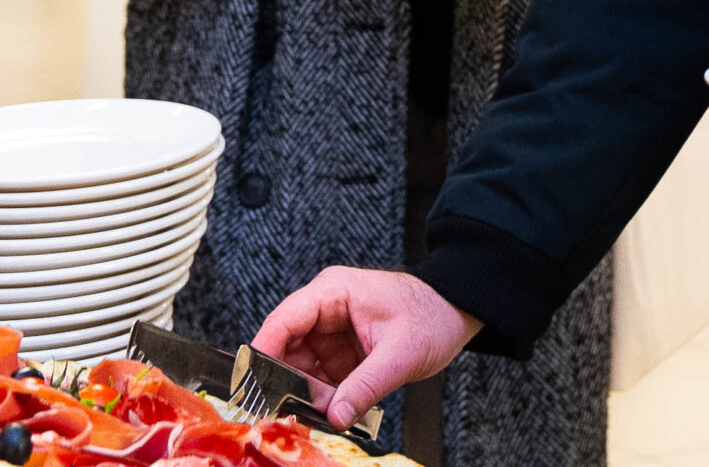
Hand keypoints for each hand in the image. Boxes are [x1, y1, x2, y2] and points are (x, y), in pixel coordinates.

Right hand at [254, 267, 478, 426]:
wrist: (456, 310)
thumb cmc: (432, 315)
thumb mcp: (401, 353)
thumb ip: (366, 385)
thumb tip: (335, 416)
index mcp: (334, 291)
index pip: (284, 321)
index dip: (263, 354)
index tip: (252, 388)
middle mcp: (325, 309)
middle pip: (285, 348)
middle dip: (283, 383)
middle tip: (284, 415)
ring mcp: (331, 332)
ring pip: (299, 368)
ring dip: (304, 396)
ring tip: (316, 417)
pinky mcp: (340, 352)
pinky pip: (318, 379)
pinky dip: (321, 398)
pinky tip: (330, 413)